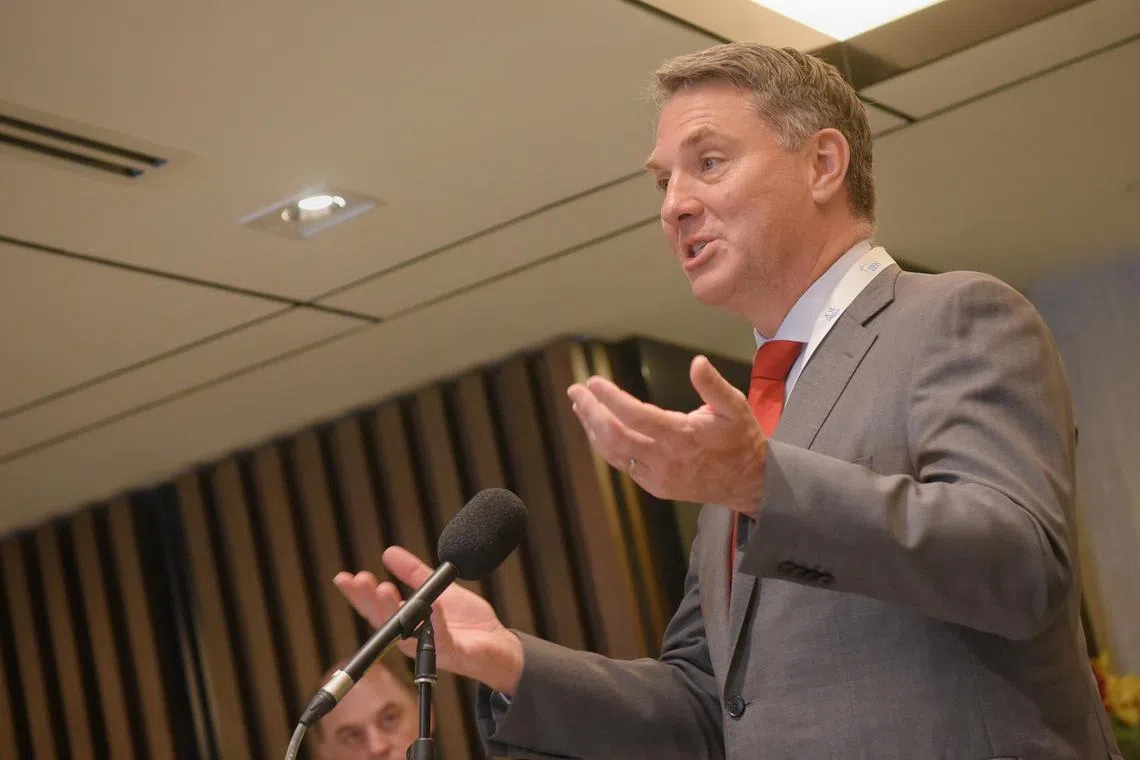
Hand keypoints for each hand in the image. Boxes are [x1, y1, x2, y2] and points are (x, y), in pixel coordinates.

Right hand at [333, 546, 523, 695]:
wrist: (499, 643)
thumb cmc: (467, 622)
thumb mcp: (439, 590)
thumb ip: (415, 573)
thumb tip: (388, 552)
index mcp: (406, 622)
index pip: (375, 609)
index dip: (358, 595)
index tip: (343, 578)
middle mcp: (412, 638)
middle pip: (383, 622)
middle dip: (368, 601)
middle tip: (360, 580)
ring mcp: (430, 648)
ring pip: (406, 633)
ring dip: (393, 611)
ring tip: (384, 589)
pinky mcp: (453, 653)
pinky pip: (441, 638)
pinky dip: (433, 622)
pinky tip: (429, 605)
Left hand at [567, 355, 766, 513]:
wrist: (749, 483)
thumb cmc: (741, 440)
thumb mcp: (735, 407)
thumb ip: (713, 385)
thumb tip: (697, 362)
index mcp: (683, 437)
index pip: (636, 416)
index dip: (611, 398)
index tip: (593, 382)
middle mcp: (666, 460)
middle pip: (615, 436)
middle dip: (591, 412)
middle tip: (576, 391)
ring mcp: (658, 477)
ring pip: (614, 453)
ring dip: (593, 428)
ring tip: (580, 405)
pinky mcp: (656, 486)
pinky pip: (623, 464)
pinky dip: (606, 445)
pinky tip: (598, 427)